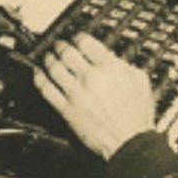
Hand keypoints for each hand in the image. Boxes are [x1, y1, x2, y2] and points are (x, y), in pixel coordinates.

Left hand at [34, 36, 154, 159]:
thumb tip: (114, 59)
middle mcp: (90, 77)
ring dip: (49, 58)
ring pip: (55, 68)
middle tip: (59, 43)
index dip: (79, 36)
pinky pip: (47, 90)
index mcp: (109, 67)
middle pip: (67, 52)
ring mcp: (76, 93)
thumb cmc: (137, 116)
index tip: (77, 37)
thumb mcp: (139, 81)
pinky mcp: (67, 110)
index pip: (86, 42)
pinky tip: (38, 74)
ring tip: (47, 55)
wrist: (129, 141)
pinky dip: (40, 79)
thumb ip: (124, 66)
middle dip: (61, 45)